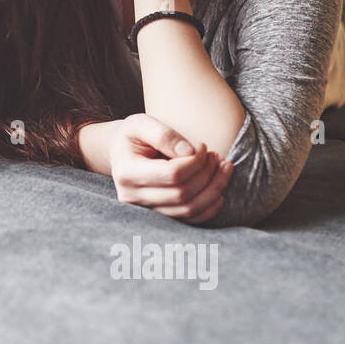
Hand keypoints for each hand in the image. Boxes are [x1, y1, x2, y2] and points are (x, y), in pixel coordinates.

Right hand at [106, 113, 231, 223]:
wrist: (122, 153)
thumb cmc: (133, 136)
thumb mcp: (141, 124)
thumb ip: (163, 134)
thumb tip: (189, 152)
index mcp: (126, 173)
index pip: (171, 174)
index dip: (195, 161)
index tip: (202, 146)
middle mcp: (132, 197)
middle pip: (182, 194)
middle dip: (206, 174)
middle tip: (214, 155)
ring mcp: (145, 210)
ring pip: (188, 209)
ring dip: (213, 189)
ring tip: (222, 168)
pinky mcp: (159, 216)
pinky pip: (189, 220)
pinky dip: (210, 207)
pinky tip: (219, 190)